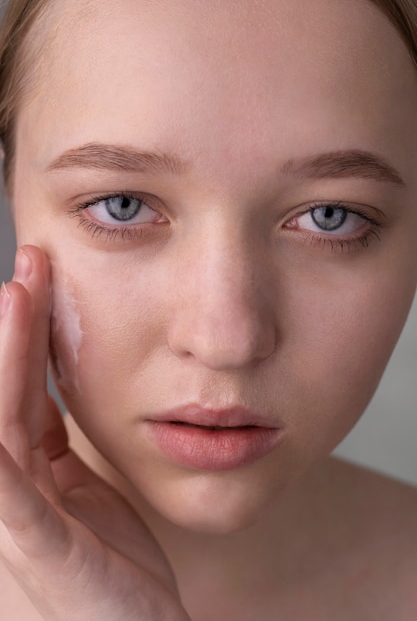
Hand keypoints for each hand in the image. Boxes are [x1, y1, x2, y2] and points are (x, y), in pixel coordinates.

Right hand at [0, 246, 189, 620]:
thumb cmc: (110, 570)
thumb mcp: (81, 492)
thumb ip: (57, 444)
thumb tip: (46, 388)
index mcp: (29, 475)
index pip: (19, 390)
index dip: (21, 334)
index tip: (34, 281)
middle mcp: (14, 490)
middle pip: (6, 394)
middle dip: (13, 328)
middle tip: (30, 266)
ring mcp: (20, 521)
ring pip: (3, 425)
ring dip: (7, 360)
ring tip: (17, 297)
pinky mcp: (40, 548)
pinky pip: (15, 495)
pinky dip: (1, 457)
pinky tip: (0, 423)